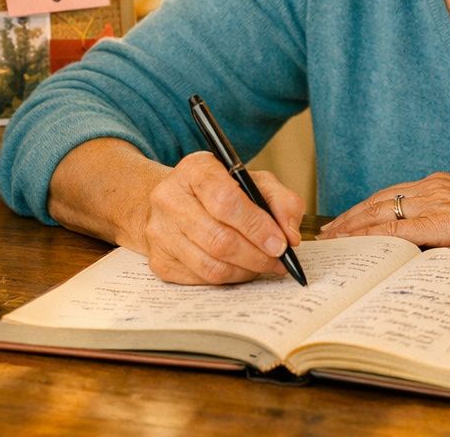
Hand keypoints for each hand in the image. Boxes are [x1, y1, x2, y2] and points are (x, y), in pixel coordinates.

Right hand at [137, 151, 305, 284]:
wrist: (176, 202)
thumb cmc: (221, 190)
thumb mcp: (254, 181)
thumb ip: (281, 200)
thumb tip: (290, 235)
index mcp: (195, 169)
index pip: (226, 200)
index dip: (257, 226)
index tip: (281, 243)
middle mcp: (169, 198)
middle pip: (219, 239)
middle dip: (257, 255)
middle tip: (279, 260)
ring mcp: (160, 231)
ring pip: (210, 265)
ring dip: (246, 270)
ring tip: (264, 265)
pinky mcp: (159, 260)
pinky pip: (201, 279)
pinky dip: (229, 278)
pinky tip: (241, 268)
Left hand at [319, 172, 449, 257]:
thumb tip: (427, 246)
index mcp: (441, 185)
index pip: (391, 195)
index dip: (364, 209)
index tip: (344, 221)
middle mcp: (433, 188)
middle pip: (378, 201)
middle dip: (349, 217)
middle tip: (326, 231)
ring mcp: (437, 202)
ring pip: (382, 212)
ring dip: (353, 226)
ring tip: (332, 239)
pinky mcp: (443, 221)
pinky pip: (399, 229)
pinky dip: (373, 235)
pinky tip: (357, 243)